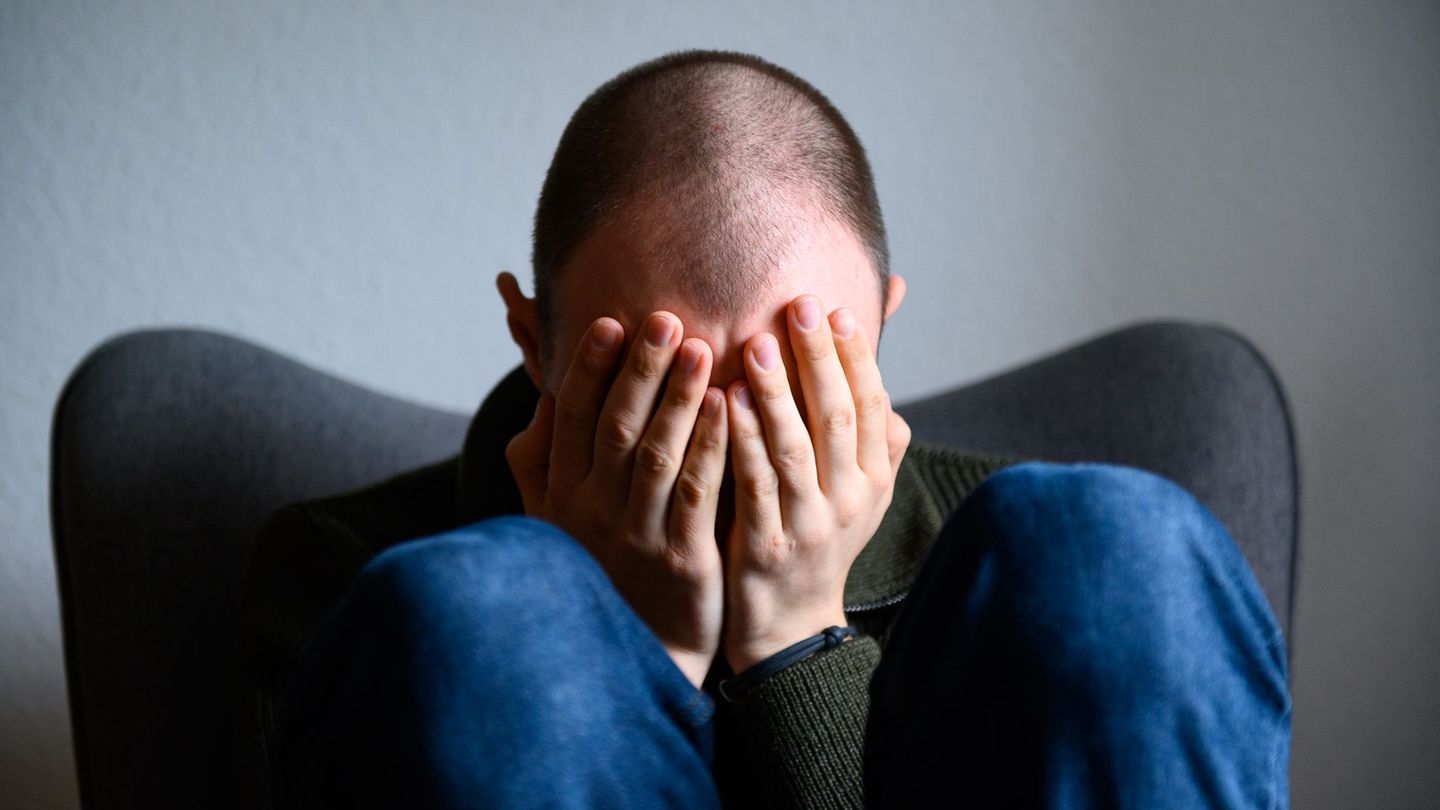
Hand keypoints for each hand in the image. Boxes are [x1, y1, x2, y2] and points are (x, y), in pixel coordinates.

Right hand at [505, 312, 729, 687]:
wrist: (635, 652)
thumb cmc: (597, 570)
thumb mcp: (551, 518)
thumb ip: (540, 461)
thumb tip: (544, 398)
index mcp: (564, 493)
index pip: (574, 418)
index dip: (590, 368)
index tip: (611, 321)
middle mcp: (594, 510)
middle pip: (616, 427)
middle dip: (640, 370)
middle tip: (665, 319)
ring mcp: (638, 536)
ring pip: (656, 455)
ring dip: (679, 399)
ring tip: (702, 348)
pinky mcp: (682, 561)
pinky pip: (696, 495)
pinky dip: (711, 449)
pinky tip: (729, 409)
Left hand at [723, 296, 910, 671]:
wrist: (789, 625)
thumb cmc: (820, 543)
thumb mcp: (859, 495)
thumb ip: (874, 444)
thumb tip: (892, 396)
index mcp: (871, 477)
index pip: (870, 404)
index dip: (854, 357)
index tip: (836, 309)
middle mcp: (848, 497)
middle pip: (836, 415)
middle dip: (817, 357)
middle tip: (797, 305)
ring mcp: (808, 523)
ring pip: (795, 446)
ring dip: (776, 392)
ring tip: (754, 344)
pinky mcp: (766, 545)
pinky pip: (754, 485)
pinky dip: (742, 441)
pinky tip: (723, 403)